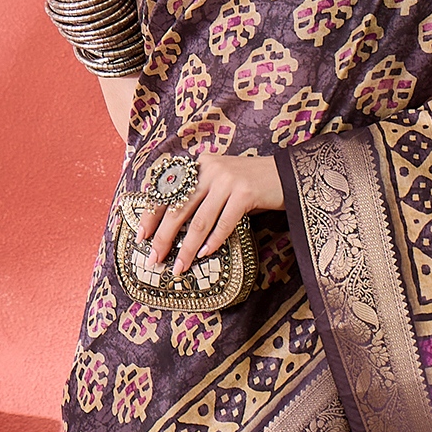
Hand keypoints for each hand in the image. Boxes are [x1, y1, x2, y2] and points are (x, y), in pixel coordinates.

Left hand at [139, 155, 284, 275]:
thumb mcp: (222, 184)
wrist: (289, 175)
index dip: (152, 215)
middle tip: (156, 259)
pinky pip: (224, 222)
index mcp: (200, 165)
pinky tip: (207, 254)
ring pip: (199, 220)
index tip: (142, 236)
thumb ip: (202, 197)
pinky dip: (214, 241)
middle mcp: (210, 169)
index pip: (168, 191)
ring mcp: (228, 179)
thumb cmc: (253, 186)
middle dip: (165, 237)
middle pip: (179, 208)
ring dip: (188, 247)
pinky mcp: (246, 192)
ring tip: (180, 266)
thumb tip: (176, 229)